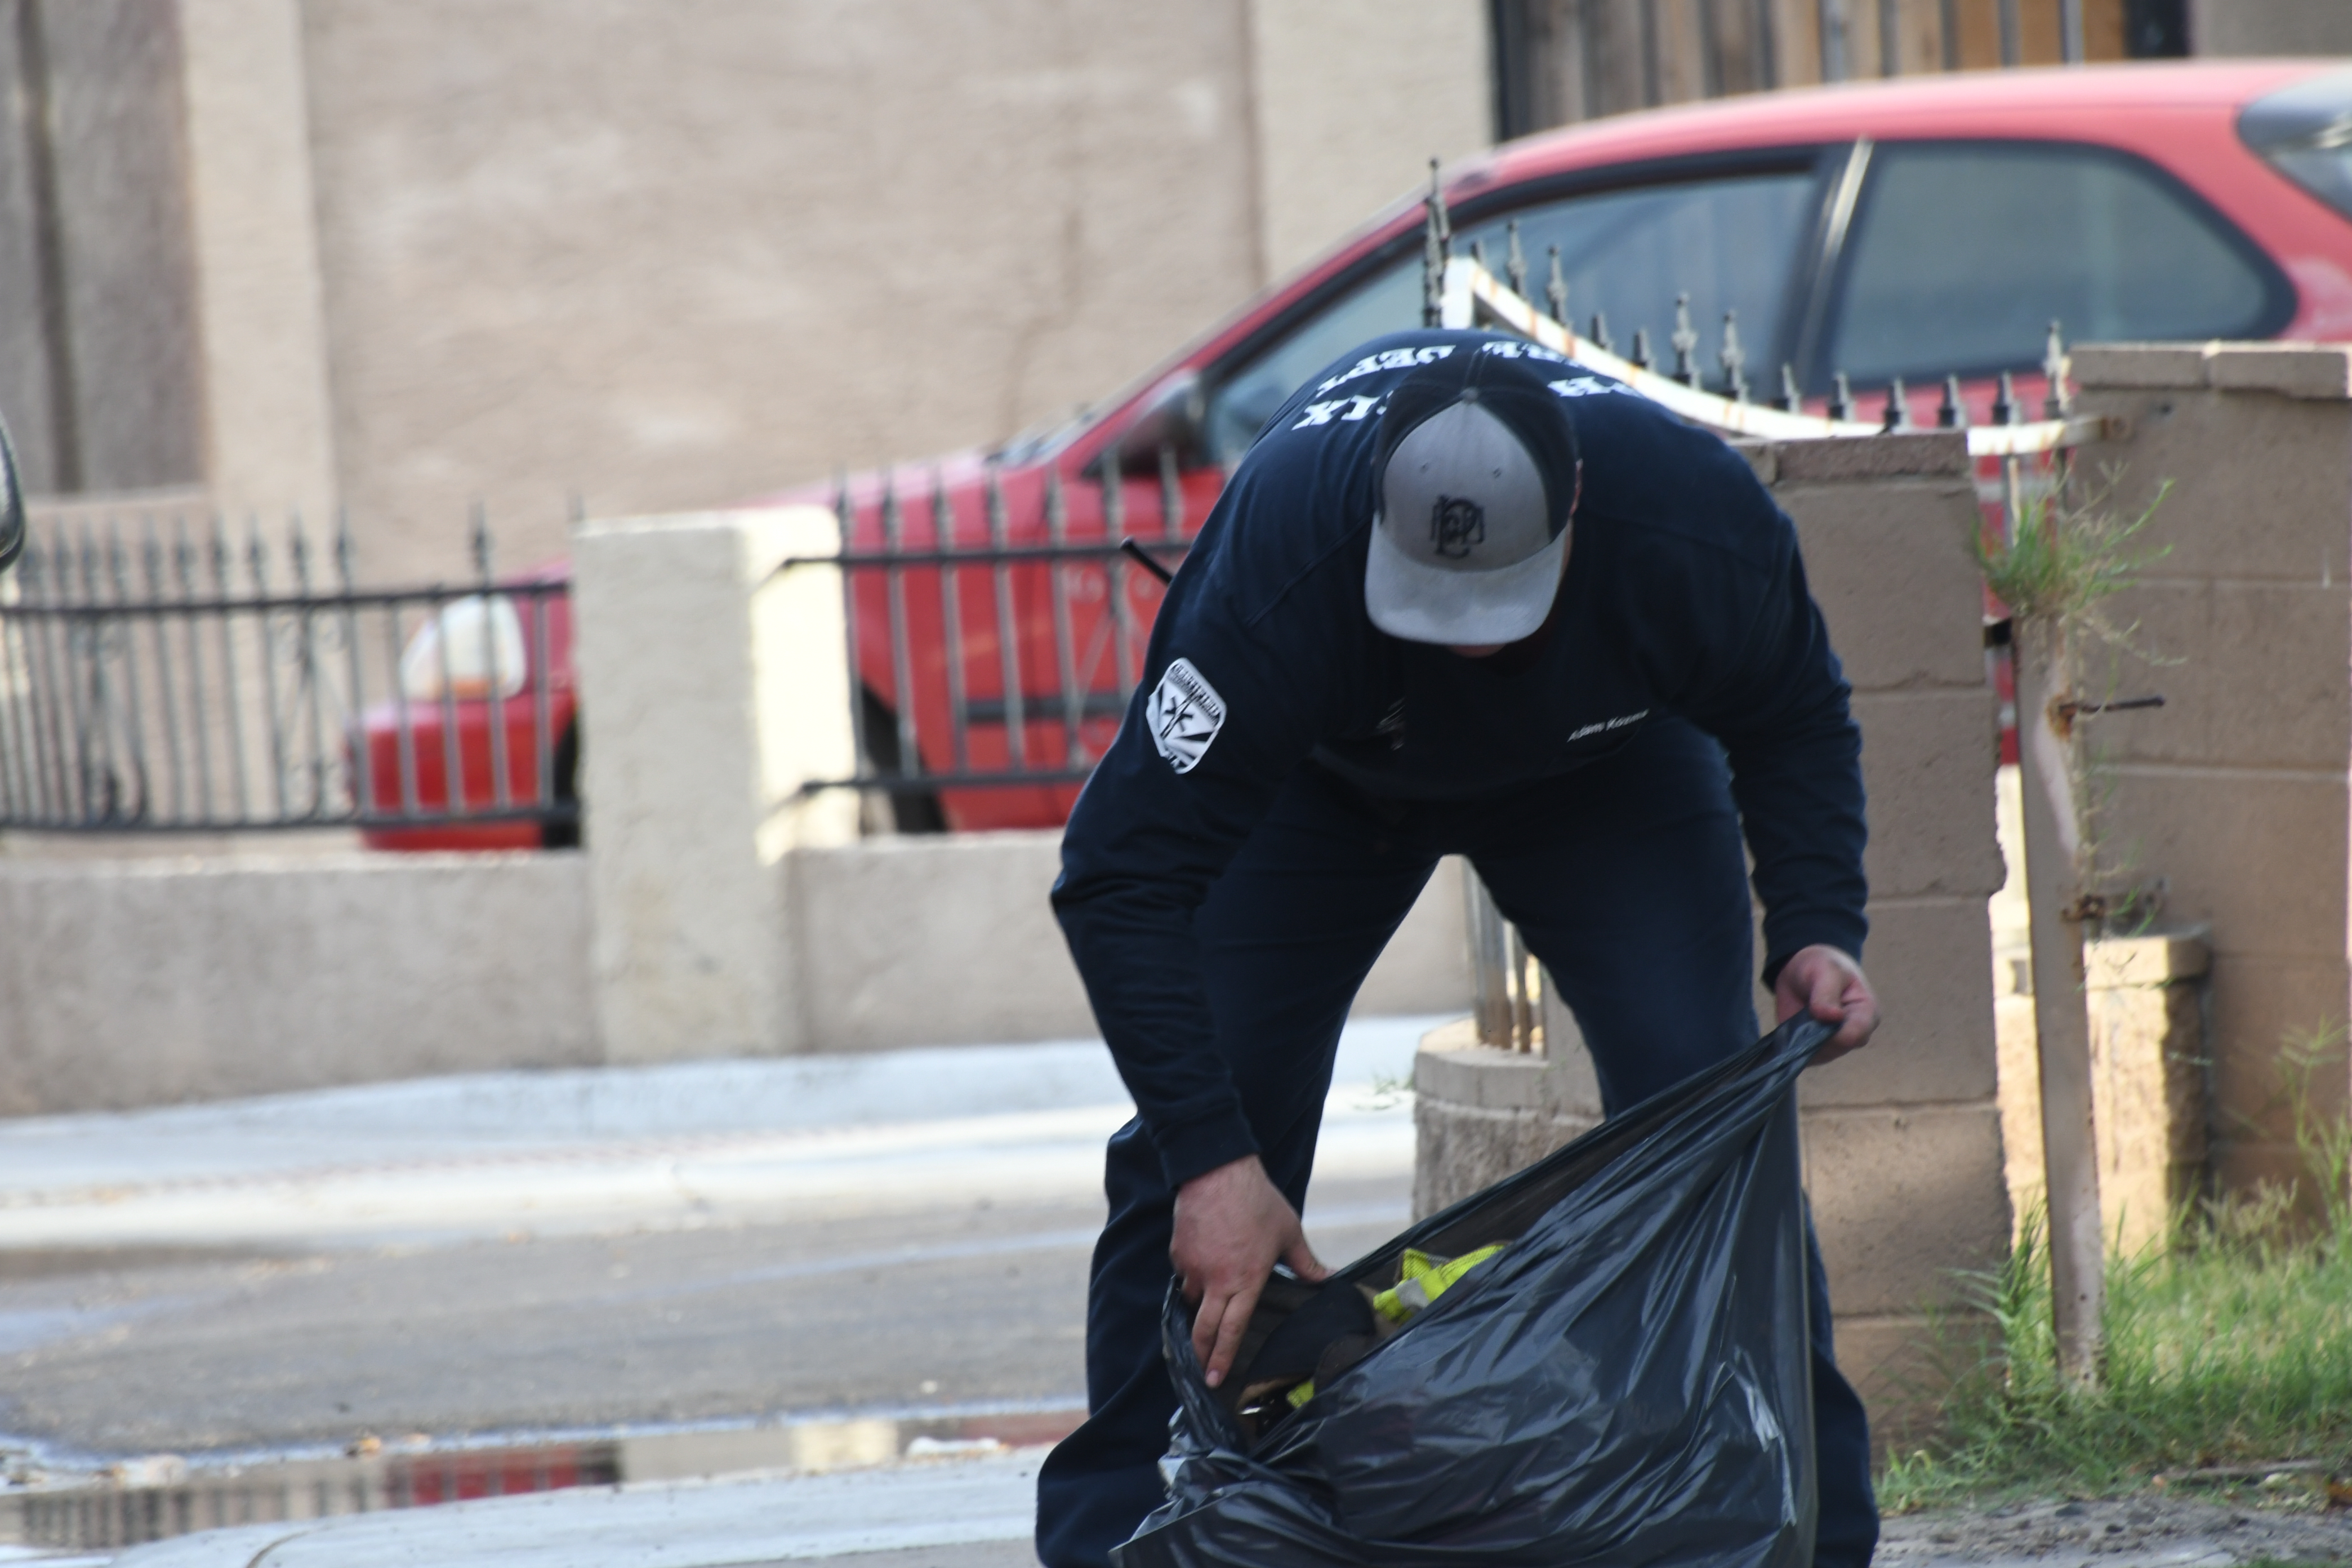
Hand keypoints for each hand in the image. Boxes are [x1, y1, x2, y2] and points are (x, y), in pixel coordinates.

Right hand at [1171, 1154, 1327, 1387]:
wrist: (1218, 1172)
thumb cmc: (1258, 1202)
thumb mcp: (1289, 1232)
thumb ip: (1306, 1263)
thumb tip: (1329, 1279)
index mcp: (1245, 1281)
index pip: (1232, 1330)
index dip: (1222, 1358)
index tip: (1215, 1379)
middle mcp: (1215, 1281)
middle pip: (1203, 1329)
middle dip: (1202, 1354)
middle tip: (1202, 1372)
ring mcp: (1193, 1267)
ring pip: (1192, 1299)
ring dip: (1199, 1307)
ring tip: (1210, 1304)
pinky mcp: (1178, 1252)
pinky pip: (1184, 1273)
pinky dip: (1193, 1275)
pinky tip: (1205, 1263)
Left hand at [1774, 944, 1880, 1064]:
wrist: (1803, 971)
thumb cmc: (1823, 966)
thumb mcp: (1827, 970)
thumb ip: (1827, 993)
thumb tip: (1833, 1017)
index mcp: (1867, 1013)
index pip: (1855, 1035)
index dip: (1834, 1030)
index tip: (1817, 1013)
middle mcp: (1854, 1034)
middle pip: (1836, 1048)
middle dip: (1816, 1034)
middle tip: (1805, 1011)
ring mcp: (1834, 1045)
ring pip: (1818, 1055)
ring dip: (1804, 1038)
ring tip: (1800, 1015)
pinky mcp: (1815, 1049)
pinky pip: (1804, 1057)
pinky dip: (1794, 1045)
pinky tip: (1792, 1026)